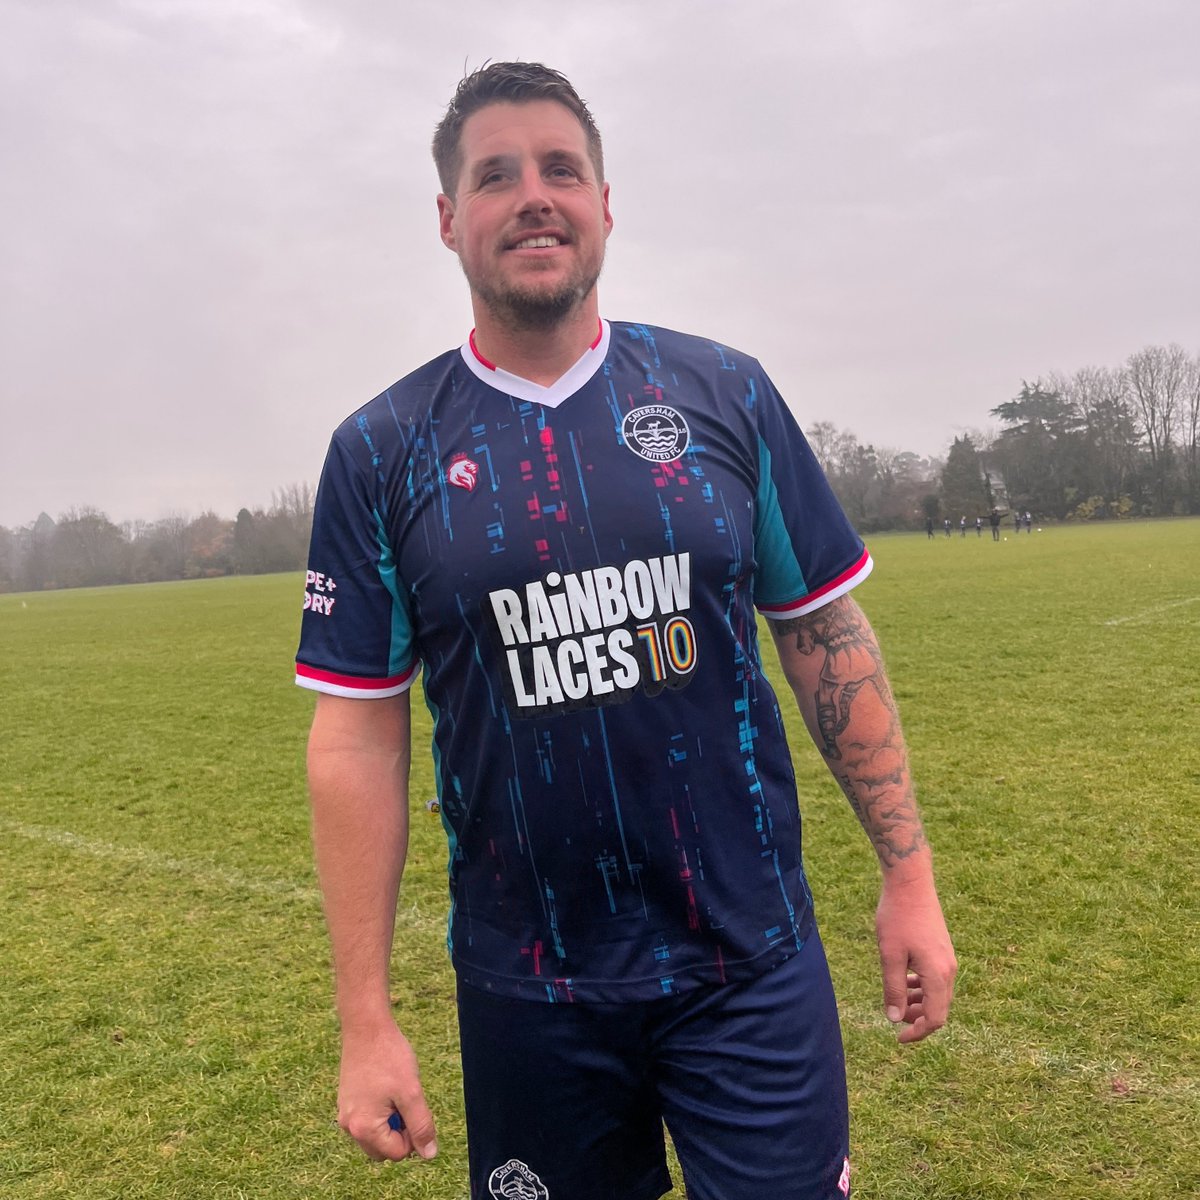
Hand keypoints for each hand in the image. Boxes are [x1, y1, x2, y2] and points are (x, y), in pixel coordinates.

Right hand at [337, 1021, 437, 1161]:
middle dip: (400, 1133)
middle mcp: (348, 1126)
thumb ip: (421, 1126)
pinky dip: (380, 1112)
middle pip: (383, 1149)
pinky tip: (386, 1088)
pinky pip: (367, 1119)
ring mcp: (345, 1113)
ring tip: (396, 1093)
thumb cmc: (389, 1057)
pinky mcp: (346, 1101)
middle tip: (407, 1102)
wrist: (366, 1026)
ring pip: (375, 1135)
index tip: (416, 1108)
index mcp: (363, 1128)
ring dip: (391, 1122)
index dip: (413, 1136)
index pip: (396, 1154)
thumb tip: (429, 1155)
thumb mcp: (412, 1093)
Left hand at [875, 878, 956, 1043]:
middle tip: (894, 1017)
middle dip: (918, 1018)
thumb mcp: (889, 955)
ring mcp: (948, 958)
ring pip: (938, 993)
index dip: (918, 1032)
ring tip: (897, 999)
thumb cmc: (897, 917)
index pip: (935, 1018)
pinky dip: (922, 986)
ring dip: (919, 1002)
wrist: (911, 883)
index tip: (898, 1037)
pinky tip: (904, 980)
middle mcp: (949, 969)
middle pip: (939, 1008)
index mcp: (938, 974)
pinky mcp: (942, 949)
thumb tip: (894, 1019)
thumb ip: (893, 988)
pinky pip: (936, 978)